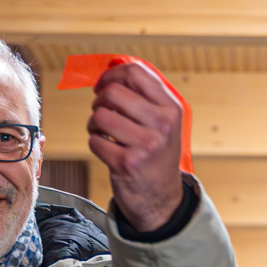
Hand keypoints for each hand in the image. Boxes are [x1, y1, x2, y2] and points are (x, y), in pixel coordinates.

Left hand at [88, 62, 183, 231]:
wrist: (161, 199)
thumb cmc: (156, 154)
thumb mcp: (162, 123)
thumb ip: (143, 95)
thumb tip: (110, 68)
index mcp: (171, 109)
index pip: (135, 73)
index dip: (111, 74)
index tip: (103, 84)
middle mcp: (162, 125)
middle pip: (113, 92)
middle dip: (100, 101)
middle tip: (103, 113)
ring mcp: (146, 145)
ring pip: (100, 115)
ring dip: (95, 124)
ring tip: (104, 133)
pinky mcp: (127, 163)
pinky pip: (95, 140)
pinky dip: (96, 144)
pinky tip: (108, 150)